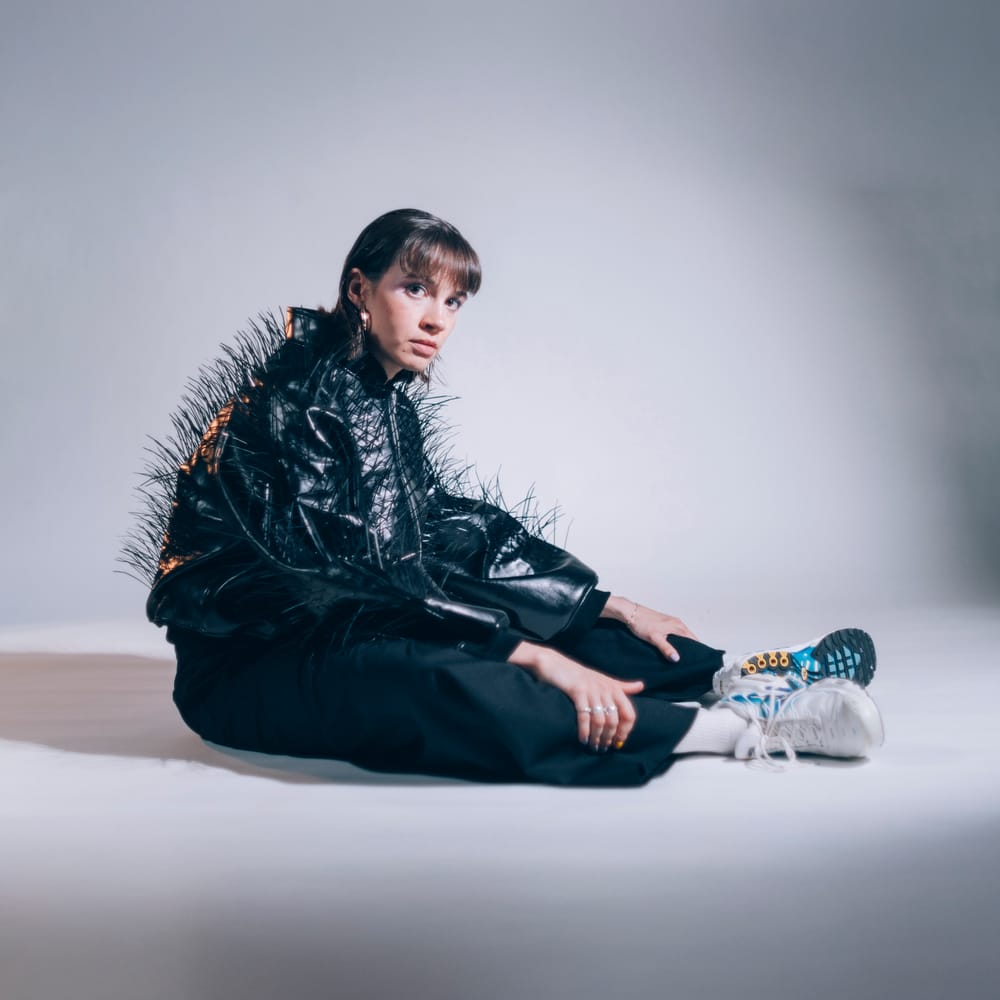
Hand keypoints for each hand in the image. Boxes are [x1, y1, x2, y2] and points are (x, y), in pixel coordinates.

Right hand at [508, 642, 643, 751]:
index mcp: (614, 688)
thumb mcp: (604, 679)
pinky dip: (584, 730)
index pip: (629, 714)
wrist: (556, 663)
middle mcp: (606, 689)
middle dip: (609, 737)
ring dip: (597, 737)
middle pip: (615, 720)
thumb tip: (641, 686)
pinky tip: (582, 739)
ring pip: (600, 720)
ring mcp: (592, 690)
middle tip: (602, 747)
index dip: (625, 731)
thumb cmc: (580, 674)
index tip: (618, 742)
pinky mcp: (577, 691)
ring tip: (593, 746)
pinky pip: (584, 716)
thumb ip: (622, 686)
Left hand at [601, 596, 698, 661]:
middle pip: (690, 638)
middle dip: (692, 649)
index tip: (698, 659)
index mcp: (678, 626)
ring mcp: (671, 622)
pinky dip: (678, 641)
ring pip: (683, 636)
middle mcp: (677, 623)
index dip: (697, 650)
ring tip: (682, 657)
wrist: (630, 613)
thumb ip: (666, 648)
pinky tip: (672, 647)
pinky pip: (676, 633)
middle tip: (691, 661)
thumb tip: (677, 658)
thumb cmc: (641, 623)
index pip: (694, 640)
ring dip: (684, 645)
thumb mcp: (654, 638)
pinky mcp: (665, 623)